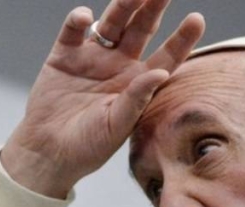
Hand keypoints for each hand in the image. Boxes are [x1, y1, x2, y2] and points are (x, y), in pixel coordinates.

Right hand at [0, 0, 204, 197]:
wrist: (48, 153)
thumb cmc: (87, 146)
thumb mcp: (116, 126)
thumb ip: (137, 99)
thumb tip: (161, 74)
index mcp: (138, 84)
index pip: (166, 57)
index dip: (181, 39)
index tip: (197, 20)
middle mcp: (119, 66)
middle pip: (141, 30)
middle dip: (153, 8)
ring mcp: (92, 58)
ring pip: (112, 23)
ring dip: (123, 5)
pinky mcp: (64, 56)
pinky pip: (73, 31)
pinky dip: (78, 20)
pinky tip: (85, 17)